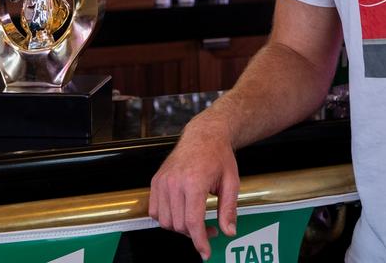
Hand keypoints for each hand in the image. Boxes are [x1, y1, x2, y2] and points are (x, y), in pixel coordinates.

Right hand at [149, 116, 240, 259]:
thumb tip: (229, 231)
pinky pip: (154, 210)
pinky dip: (165, 217)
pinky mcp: (156, 181)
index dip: (199, 241)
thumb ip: (229, 209)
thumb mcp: (232, 182)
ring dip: (179, 227)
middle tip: (210, 229)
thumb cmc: (218, 155)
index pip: (192, 222)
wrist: (204, 135)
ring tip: (195, 219)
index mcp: (194, 182)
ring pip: (164, 221)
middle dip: (195, 234)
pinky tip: (180, 212)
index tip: (205, 252)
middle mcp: (174, 182)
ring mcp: (162, 181)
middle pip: (178, 224)